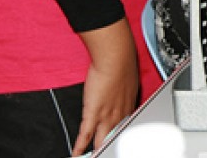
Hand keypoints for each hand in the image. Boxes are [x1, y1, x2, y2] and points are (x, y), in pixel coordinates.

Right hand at [72, 18, 138, 155]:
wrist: (116, 59)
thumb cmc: (123, 64)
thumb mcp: (129, 81)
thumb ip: (125, 91)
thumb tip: (123, 90)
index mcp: (129, 106)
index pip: (126, 127)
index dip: (121, 136)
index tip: (120, 142)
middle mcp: (120, 114)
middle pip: (115, 137)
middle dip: (111, 146)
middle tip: (109, 152)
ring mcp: (107, 116)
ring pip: (102, 140)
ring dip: (97, 150)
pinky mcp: (93, 114)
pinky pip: (85, 135)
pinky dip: (80, 147)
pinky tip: (76, 154)